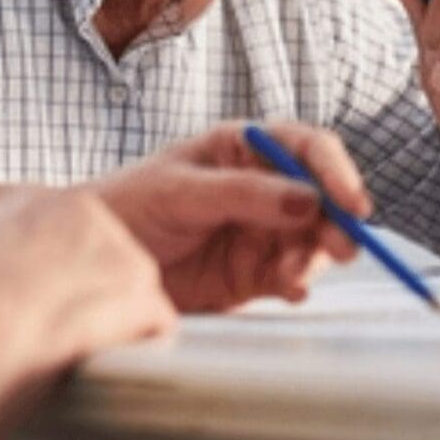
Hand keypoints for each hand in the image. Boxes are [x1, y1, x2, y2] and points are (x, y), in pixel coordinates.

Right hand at [0, 190, 174, 395]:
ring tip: (71, 357)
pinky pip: (157, 327)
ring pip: (133, 296)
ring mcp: (119, 251)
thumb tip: (6, 281)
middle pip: (109, 262)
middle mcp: (85, 213)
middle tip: (56, 341)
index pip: (70, 236)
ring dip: (115, 327)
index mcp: (36, 201)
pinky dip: (139, 352)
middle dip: (92, 302)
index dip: (56, 282)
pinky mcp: (140, 295)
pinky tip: (104, 369)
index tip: (35, 314)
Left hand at [89, 121, 371, 310]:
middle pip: (322, 198)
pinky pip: (292, 275)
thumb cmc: (125, 207)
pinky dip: (298, 283)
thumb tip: (307, 198)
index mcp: (246, 149)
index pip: (307, 149)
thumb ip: (241, 193)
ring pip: (314, 240)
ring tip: (293, 275)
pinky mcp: (254, 274)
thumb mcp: (178, 191)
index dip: (337, 172)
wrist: (87, 264)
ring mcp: (262, 232)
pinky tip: (289, 290)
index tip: (352, 203)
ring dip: (316, 256)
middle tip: (342, 247)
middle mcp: (264, 187)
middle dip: (338, 221)